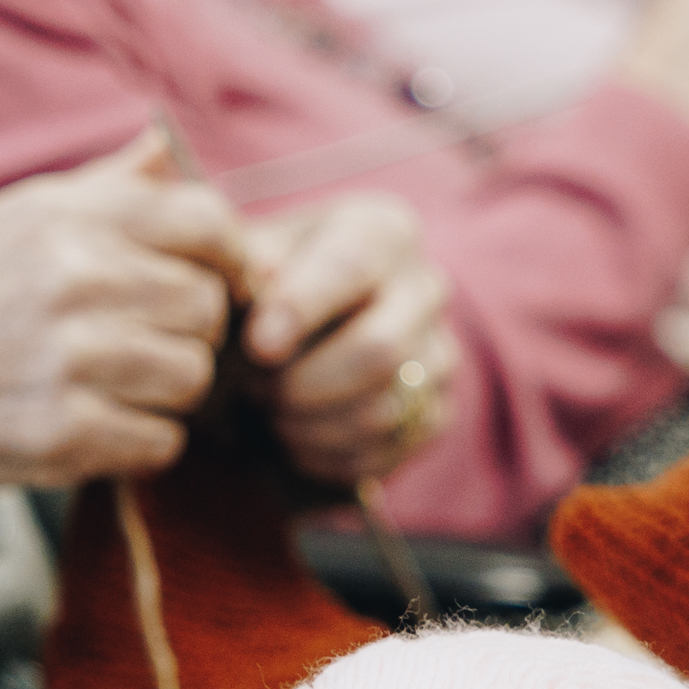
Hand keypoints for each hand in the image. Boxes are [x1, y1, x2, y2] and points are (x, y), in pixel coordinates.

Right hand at [0, 135, 244, 498]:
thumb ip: (96, 191)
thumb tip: (166, 150)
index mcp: (65, 216)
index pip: (209, 223)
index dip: (231, 258)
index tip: (221, 284)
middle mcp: (78, 277)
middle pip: (209, 309)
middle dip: (186, 332)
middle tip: (138, 348)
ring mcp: (74, 359)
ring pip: (193, 379)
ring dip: (163, 392)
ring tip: (106, 388)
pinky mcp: (64, 436)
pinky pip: (160, 443)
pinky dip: (135, 444)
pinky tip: (88, 429)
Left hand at [235, 191, 458, 486]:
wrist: (306, 325)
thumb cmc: (271, 281)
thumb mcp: (253, 253)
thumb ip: (248, 263)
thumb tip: (257, 285)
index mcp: (384, 231)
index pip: (351, 266)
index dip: (302, 309)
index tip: (258, 346)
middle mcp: (426, 287)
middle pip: (380, 351)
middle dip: (302, 384)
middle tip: (253, 389)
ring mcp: (440, 353)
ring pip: (381, 411)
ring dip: (308, 426)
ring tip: (269, 412)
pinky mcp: (437, 412)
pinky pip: (385, 451)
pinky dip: (327, 457)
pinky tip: (295, 439)